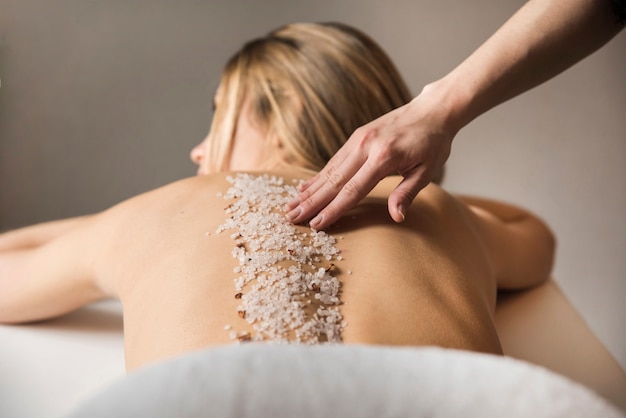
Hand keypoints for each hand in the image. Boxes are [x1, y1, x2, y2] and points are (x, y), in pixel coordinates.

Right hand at [285, 88, 455, 229]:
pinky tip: (305, 188)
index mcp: (383, 157)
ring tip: (291, 206)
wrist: (432, 110)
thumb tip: (396, 217)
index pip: (353, 190)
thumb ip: (407, 193)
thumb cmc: (433, 143)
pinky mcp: (356, 137)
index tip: (316, 224)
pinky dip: (318, 176)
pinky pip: (334, 161)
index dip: (333, 209)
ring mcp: (358, 140)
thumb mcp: (427, 171)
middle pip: (333, 180)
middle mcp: (365, 146)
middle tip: (291, 218)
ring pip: (329, 170)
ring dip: (309, 191)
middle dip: (311, 202)